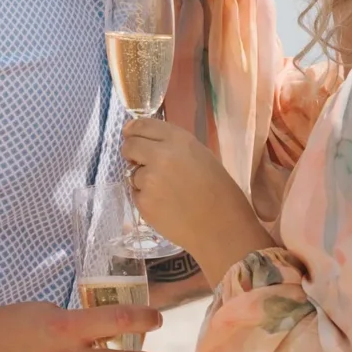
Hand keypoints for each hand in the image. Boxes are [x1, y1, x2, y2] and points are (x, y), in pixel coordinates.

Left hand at [123, 120, 266, 287]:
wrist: (222, 227)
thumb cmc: (220, 192)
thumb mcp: (202, 156)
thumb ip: (174, 147)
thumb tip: (148, 145)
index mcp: (179, 140)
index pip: (143, 125)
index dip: (134, 130)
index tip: (130, 134)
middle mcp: (160, 155)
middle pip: (130, 145)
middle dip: (132, 153)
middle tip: (140, 162)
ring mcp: (149, 180)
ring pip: (133, 174)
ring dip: (143, 181)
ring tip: (168, 193)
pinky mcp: (143, 202)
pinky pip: (137, 195)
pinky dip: (147, 199)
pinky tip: (166, 206)